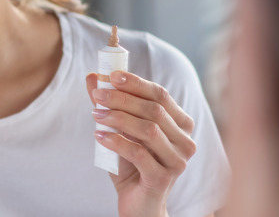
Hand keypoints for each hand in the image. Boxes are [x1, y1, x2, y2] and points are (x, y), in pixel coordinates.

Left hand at [86, 71, 196, 216]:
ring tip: (96, 115)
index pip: (160, 95)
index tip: (112, 75)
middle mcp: (185, 141)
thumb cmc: (131, 165)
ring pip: (148, 130)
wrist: (138, 203)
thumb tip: (92, 77)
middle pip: (154, 110)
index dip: (136, 83)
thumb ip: (109, 105)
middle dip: (123, 99)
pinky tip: (100, 136)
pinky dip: (117, 141)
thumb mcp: (120, 131)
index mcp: (180, 125)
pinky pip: (139, 154)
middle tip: (98, 95)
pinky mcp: (163, 178)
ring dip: (118, 118)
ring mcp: (177, 161)